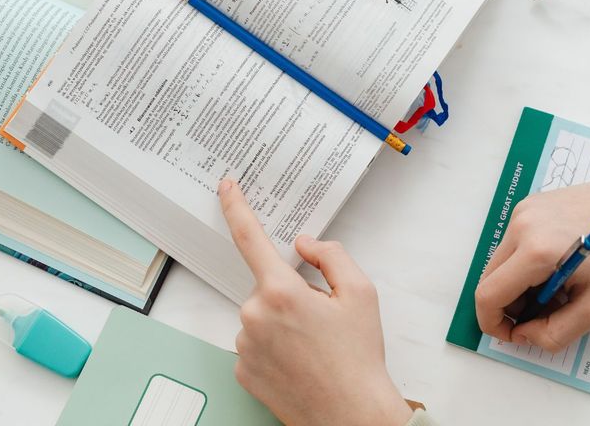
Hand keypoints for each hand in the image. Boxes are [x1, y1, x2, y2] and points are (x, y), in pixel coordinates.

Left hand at [219, 179, 412, 425]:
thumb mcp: (361, 293)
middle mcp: (254, 316)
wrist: (351, 415)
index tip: (227, 187)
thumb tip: (304, 244)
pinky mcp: (241, 371)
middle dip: (292, 294)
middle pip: (267, 286)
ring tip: (315, 347)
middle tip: (323, 320)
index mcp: (281, 292)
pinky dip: (274, 346)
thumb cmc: (359, 358)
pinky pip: (254, 344)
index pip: (250, 237)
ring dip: (282, 322)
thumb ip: (331, 255)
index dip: (236, 207)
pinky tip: (299, 361)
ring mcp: (244, 346)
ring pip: (260, 316)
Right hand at [475, 167, 589, 351]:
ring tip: (556, 289)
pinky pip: (513, 242)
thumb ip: (555, 332)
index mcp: (536, 251)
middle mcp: (522, 225)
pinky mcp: (531, 204)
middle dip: (509, 305)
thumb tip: (525, 334)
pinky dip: (525, 263)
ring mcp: (524, 210)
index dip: (494, 323)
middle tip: (542, 314)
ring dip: (518, 284)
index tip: (513, 334)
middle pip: (490, 278)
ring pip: (500, 261)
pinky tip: (557, 266)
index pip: (489, 295)